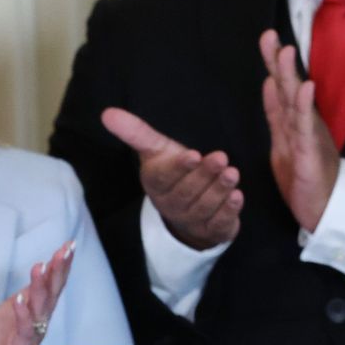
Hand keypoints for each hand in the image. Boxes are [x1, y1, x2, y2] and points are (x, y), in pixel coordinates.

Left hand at [0, 239, 75, 344]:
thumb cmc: (1, 341)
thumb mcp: (15, 309)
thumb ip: (29, 292)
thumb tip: (42, 268)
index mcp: (39, 312)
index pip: (54, 285)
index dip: (62, 265)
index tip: (69, 245)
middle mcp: (39, 323)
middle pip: (52, 294)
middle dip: (59, 272)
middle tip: (64, 251)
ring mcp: (30, 338)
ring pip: (40, 310)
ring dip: (40, 288)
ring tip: (40, 266)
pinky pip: (23, 331)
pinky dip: (22, 314)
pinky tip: (20, 298)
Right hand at [102, 107, 240, 250]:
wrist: (187, 210)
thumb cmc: (174, 171)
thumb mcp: (157, 150)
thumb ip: (136, 132)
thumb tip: (107, 113)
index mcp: (156, 183)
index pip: (165, 177)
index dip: (179, 167)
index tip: (193, 155)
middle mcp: (170, 204)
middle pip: (186, 192)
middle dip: (204, 175)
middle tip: (221, 159)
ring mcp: (190, 220)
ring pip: (203, 207)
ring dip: (219, 190)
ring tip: (232, 174)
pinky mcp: (210, 230)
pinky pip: (217, 223)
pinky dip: (228, 211)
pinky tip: (237, 197)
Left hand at [258, 29, 339, 232]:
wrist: (323, 208)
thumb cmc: (304, 178)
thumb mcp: (282, 142)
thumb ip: (276, 115)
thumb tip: (269, 85)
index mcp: (292, 123)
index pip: (280, 90)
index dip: (272, 65)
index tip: (266, 39)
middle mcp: (302, 124)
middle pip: (288, 88)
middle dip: (278, 62)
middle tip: (268, 35)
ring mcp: (309, 136)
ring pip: (297, 102)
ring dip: (291, 76)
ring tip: (286, 51)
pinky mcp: (312, 152)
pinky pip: (306, 127)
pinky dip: (305, 106)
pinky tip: (305, 87)